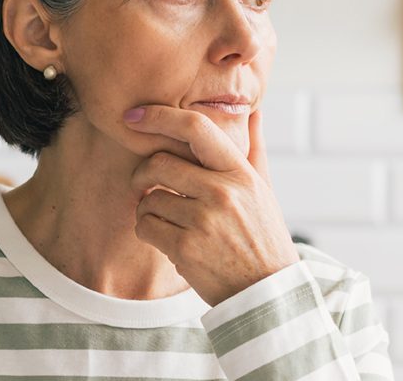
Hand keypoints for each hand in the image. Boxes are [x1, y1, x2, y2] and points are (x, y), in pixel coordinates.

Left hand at [124, 105, 298, 305]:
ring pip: (149, 199)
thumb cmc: (263, 237)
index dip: (160, 116)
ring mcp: (204, 220)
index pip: (197, 128)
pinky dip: (148, 232)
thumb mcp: (265, 190)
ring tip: (170, 222)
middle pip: (159, 163)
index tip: (135, 114)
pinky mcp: (186, 248)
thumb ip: (254, 148)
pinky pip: (145, 227)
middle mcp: (223, 192)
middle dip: (142, 174)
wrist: (267, 292)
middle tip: (144, 185)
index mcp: (240, 173)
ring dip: (149, 210)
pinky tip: (167, 240)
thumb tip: (255, 110)